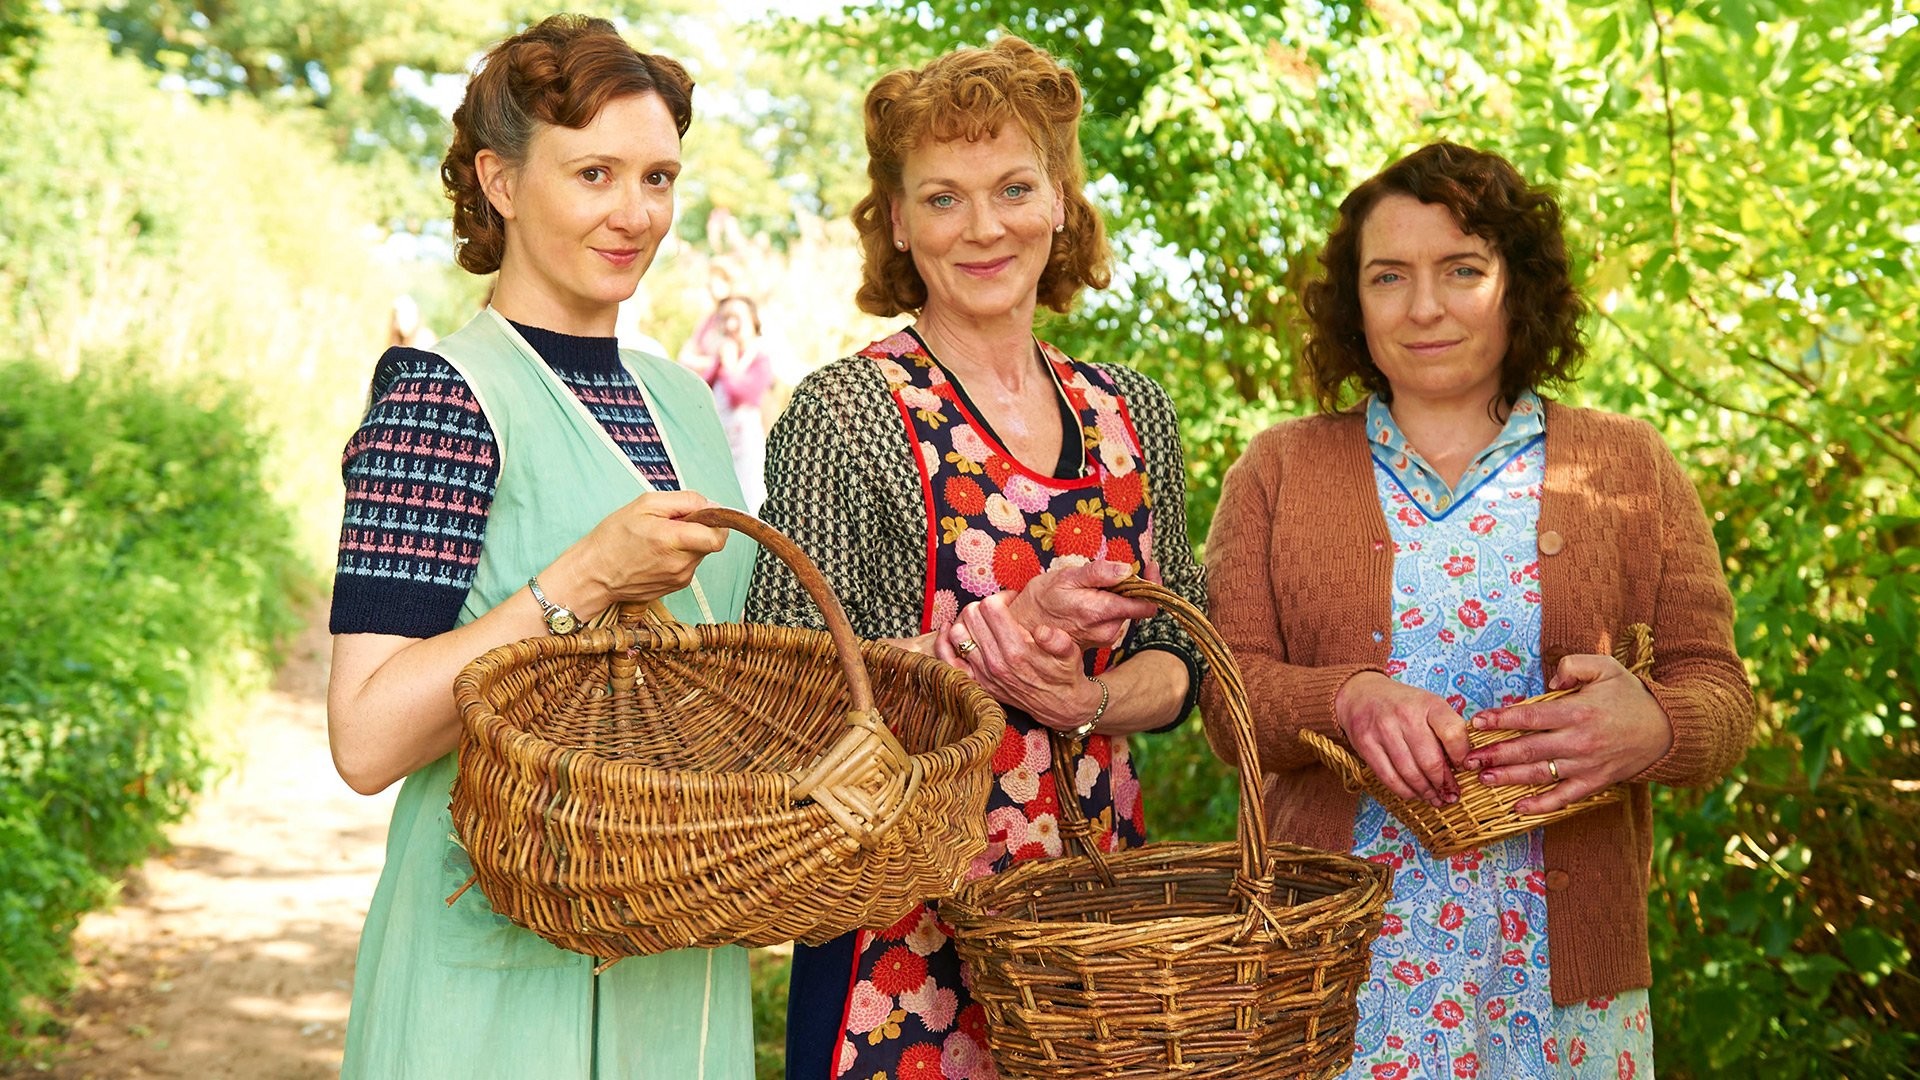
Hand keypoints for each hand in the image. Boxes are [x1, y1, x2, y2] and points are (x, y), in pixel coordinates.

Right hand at [570, 490, 728, 608]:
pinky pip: (688, 564)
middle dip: (699, 529)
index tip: (702, 514)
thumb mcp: (645, 504)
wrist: (594, 574)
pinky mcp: (676, 586)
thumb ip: (684, 501)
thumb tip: (710, 505)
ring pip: (699, 553)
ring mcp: (680, 578)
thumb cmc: (613, 538)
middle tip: (672, 523)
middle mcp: (681, 564)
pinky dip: (679, 555)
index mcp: (674, 540)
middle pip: (710, 542)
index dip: (716, 521)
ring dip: (687, 542)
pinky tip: (656, 553)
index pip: (718, 536)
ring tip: (658, 538)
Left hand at [936, 596, 1101, 731]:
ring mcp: (983, 674)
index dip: (1001, 597)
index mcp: (1018, 651)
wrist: (1059, 706)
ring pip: (957, 633)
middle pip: (972, 615)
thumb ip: (1059, 640)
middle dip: (984, 605)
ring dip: (966, 621)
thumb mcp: (1071, 654)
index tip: (1012, 600)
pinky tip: (949, 630)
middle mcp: (996, 662)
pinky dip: (943, 643)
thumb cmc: (1064, 674)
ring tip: (981, 619)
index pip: (991, 607)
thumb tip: (1043, 631)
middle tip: (998, 608)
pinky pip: (947, 661)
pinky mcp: (976, 683)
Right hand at [1005, 560, 1156, 650]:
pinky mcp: (1100, 639)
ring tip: (1103, 581)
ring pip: (1127, 611)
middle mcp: (1107, 630)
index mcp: (1101, 612)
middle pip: (1138, 606)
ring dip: (1122, 594)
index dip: (1153, 584)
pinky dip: (1113, 603)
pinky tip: (1097, 594)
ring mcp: (1104, 637)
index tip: (1150, 566)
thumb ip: (1098, 573)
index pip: (1145, 604)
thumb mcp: (1066, 577)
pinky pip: (1116, 618)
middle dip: (1135, 585)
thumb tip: (1127, 569)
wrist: (1023, 628)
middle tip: (1124, 567)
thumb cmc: (1041, 600)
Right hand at [1334, 672, 1471, 807]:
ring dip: (1426, 791)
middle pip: (1431, 761)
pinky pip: (1389, 777)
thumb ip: (1447, 729)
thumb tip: (1462, 765)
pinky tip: (1413, 793)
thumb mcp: (1429, 705)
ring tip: (1434, 798)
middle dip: (1443, 783)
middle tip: (1450, 793)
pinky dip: (1405, 791)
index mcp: (1428, 704)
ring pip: (1410, 773)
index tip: (1463, 767)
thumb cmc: (1402, 705)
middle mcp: (1405, 715)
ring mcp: (1383, 730)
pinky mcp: (1365, 744)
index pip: (1453, 733)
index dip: (1462, 756)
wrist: (1360, 695)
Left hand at [1465, 653, 1673, 813]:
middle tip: (1468, 759)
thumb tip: (1550, 679)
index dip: (1501, 720)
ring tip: (1484, 779)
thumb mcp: (1605, 668)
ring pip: (1541, 774)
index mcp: (1578, 711)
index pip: (1530, 716)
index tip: (1477, 723)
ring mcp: (1586, 765)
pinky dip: (1541, 805)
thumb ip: (1573, 665)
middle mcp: (1579, 741)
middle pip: (1528, 749)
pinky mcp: (1595, 783)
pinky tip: (1518, 808)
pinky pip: (1564, 797)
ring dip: (1509, 778)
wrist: (1667, 730)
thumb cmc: (1630, 696)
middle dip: (1495, 754)